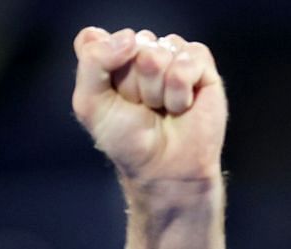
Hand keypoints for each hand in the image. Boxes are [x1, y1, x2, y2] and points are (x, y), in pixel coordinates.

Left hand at [71, 27, 225, 187]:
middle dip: (132, 84)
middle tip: (140, 107)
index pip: (94, 40)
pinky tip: (181, 106)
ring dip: (156, 90)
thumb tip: (130, 38)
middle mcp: (140, 51)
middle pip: (130, 46)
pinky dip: (180, 89)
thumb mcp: (90, 104)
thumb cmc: (127, 140)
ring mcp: (171, 54)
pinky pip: (188, 59)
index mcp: (109, 57)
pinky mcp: (200, 63)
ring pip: (159, 53)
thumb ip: (92, 62)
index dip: (100, 69)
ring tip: (160, 108)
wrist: (163, 168)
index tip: (109, 97)